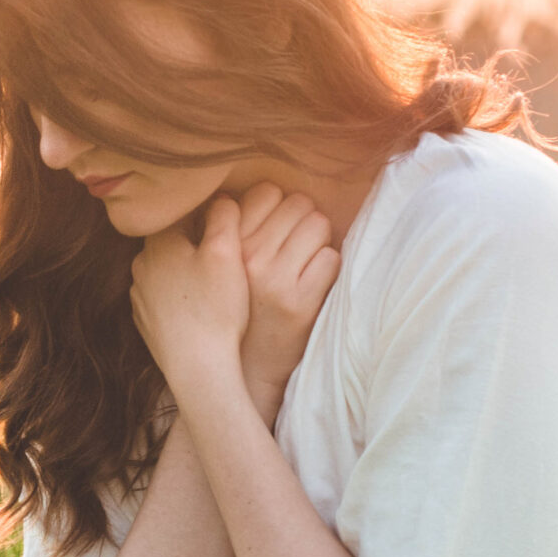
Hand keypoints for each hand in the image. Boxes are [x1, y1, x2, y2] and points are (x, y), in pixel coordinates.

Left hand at [129, 195, 250, 398]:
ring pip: (167, 269)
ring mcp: (139, 295)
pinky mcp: (145, 321)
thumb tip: (222, 198)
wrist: (197, 367)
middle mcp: (141, 265)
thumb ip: (224, 216)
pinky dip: (181, 297)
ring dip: (188, 270)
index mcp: (158, 242)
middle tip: (227, 253)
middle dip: (197, 242)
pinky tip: (202, 308)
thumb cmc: (215, 308)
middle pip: (173, 241)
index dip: (209, 215)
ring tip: (216, 283)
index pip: (182, 213)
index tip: (231, 225)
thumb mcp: (226, 253)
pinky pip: (165, 297)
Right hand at [230, 182, 341, 418]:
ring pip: (317, 225)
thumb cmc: (241, 307)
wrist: (248, 366)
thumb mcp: (226, 265)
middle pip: (297, 202)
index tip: (277, 229)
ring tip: (305, 263)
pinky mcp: (300, 302)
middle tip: (295, 248)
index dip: (279, 207)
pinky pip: (331, 258)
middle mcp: (247, 256)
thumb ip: (238, 227)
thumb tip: (270, 191)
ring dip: (318, 241)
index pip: (266, 191)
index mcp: (226, 243)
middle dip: (303, 221)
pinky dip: (329, 268)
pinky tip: (314, 284)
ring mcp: (275, 279)